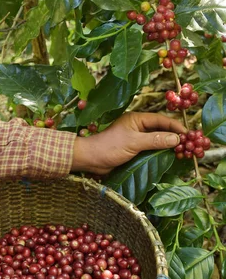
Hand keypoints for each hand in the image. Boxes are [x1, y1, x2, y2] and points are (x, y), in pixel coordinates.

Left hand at [72, 112, 186, 175]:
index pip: (161, 120)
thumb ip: (155, 140)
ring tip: (181, 151)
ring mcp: (135, 138)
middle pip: (160, 129)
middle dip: (174, 136)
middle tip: (188, 144)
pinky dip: (159, 153)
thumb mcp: (134, 142)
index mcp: (137, 119)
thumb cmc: (109, 147)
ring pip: (156, 140)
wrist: (90, 160)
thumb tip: (176, 139)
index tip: (188, 134)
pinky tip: (167, 157)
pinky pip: (149, 149)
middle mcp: (137, 127)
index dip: (175, 126)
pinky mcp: (133, 150)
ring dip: (167, 145)